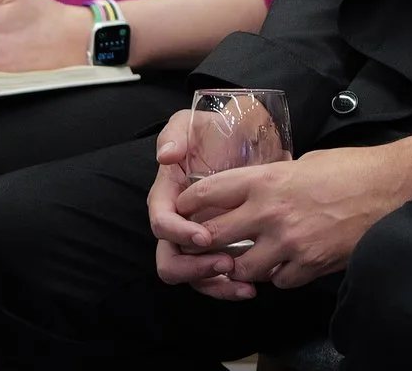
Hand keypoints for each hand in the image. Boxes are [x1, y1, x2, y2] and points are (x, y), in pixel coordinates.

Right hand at [148, 110, 244, 295]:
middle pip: (170, 260)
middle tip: (226, 263)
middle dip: (193, 268)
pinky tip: (250, 289)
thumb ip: (175, 133)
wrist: (248, 138)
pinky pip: (214, 278)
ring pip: (192, 276)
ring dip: (214, 284)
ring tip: (244, 284)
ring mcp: (197, 239)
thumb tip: (166, 157)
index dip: (178, 233)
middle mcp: (178, 223)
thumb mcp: (193, 122)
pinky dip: (229, 287)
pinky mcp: (218, 249)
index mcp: (167, 196)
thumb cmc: (216, 130)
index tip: (203, 236)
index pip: (161, 223)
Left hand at [150, 130, 411, 298]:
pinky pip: (278, 281)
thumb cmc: (352, 168)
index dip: (188, 204)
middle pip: (213, 236)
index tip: (183, 211)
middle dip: (206, 242)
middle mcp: (271, 212)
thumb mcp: (305, 161)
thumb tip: (255, 190)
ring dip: (244, 264)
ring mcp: (289, 243)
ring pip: (242, 268)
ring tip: (254, 256)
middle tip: (207, 244)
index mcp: (268, 178)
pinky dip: (279, 276)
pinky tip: (288, 263)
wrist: (393, 187)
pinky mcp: (309, 265)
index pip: (207, 193)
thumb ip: (274, 178)